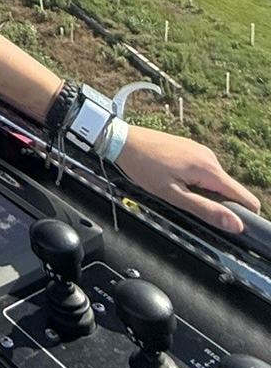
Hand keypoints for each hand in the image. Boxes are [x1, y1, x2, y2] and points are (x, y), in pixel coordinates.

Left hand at [116, 124, 260, 232]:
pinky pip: (203, 170)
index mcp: (210, 170)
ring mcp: (201, 151)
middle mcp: (211, 158)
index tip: (230, 227)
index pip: (245, 198)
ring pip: (215, 180)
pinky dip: (195, 180)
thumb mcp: (172, 194)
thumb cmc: (143, 168)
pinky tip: (173, 180)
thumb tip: (236, 224)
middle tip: (187, 206)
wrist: (122, 140)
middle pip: (229, 190)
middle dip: (217, 204)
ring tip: (176, 191)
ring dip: (203, 192)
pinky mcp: (192, 148)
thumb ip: (204, 209)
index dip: (243, 215)